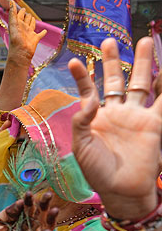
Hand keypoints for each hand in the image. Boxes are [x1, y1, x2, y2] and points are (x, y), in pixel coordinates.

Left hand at [0, 191, 56, 230]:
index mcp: (19, 220)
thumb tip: (21, 202)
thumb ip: (9, 212)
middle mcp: (26, 229)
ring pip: (42, 229)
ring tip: (54, 210)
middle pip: (39, 216)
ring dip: (49, 220)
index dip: (30, 201)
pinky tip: (47, 230)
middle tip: (49, 195)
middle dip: (44, 206)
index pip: (28, 208)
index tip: (30, 193)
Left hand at [7, 0, 46, 63]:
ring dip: (33, 22)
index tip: (20, 7)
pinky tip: (45, 31)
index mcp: (17, 25)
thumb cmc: (15, 39)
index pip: (19, 15)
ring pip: (32, 25)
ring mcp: (30, 33)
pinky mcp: (36, 39)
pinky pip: (41, 34)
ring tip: (32, 18)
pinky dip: (43, 32)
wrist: (21, 53)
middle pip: (26, 19)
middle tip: (26, 12)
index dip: (19, 11)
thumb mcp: (13, 24)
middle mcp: (23, 28)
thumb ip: (12, 14)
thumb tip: (10, 2)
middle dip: (27, 15)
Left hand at [68, 37, 161, 219]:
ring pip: (140, 83)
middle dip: (113, 62)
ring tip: (143, 41)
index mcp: (95, 118)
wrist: (121, 189)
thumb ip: (82, 121)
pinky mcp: (154, 123)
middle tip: (109, 41)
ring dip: (142, 63)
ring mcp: (136, 116)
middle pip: (115, 81)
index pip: (89, 91)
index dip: (83, 77)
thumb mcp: (81, 147)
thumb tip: (88, 99)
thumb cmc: (97, 171)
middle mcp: (116, 113)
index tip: (76, 61)